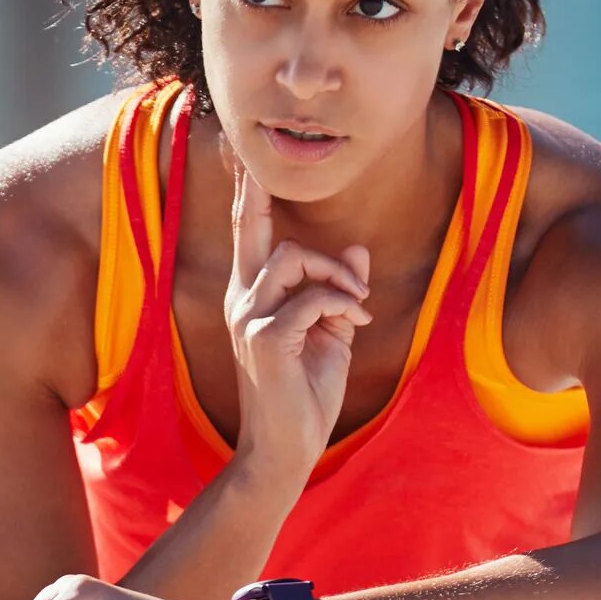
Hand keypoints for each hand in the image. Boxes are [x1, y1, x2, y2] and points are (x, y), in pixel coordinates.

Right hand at [222, 141, 369, 485]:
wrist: (287, 449)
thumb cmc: (306, 394)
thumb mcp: (332, 333)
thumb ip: (339, 291)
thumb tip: (359, 251)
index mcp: (253, 295)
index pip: (246, 232)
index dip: (245, 192)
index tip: (241, 151)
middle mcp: (243, 299)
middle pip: (253, 227)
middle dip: (259, 192)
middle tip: (262, 164)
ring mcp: (249, 317)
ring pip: (292, 257)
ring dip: (336, 274)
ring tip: (358, 302)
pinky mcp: (264, 338)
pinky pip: (312, 299)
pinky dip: (343, 304)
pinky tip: (357, 324)